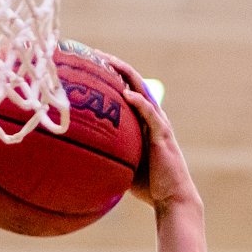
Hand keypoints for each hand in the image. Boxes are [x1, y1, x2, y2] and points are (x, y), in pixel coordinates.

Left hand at [105, 54, 199, 210]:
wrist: (172, 198)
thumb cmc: (148, 185)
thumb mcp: (123, 163)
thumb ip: (108, 153)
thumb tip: (80, 154)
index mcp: (143, 121)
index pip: (126, 90)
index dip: (111, 75)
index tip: (90, 64)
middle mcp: (152, 117)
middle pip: (133, 82)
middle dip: (114, 66)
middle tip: (93, 53)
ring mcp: (158, 124)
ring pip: (142, 91)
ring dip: (125, 75)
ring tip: (108, 62)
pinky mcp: (163, 136)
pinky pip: (150, 114)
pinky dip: (139, 102)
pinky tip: (126, 93)